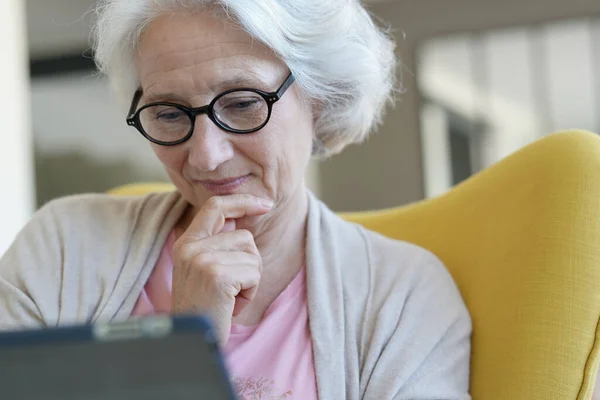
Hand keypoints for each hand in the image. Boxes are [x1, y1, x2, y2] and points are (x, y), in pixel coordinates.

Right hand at [171, 195, 272, 345]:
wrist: (190, 339)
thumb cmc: (205, 307)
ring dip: (250, 279)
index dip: (243, 201)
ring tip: (229, 296)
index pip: (215, 206)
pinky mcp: (217, 275)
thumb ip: (218, 244)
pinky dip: (250, 292)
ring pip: (252, 256)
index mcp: (186, 242)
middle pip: (245, 237)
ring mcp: (202, 259)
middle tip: (233, 287)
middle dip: (250, 262)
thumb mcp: (204, 269)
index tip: (265, 204)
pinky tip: (232, 304)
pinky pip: (254, 273)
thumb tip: (241, 218)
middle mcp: (191, 247)